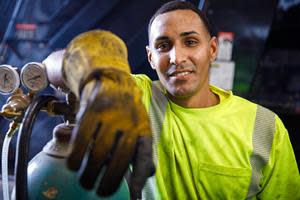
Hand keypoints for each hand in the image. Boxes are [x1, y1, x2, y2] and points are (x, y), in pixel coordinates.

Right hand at [66, 69, 153, 197]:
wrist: (110, 79)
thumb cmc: (125, 110)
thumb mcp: (139, 126)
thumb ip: (140, 150)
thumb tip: (143, 178)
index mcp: (143, 128)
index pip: (144, 156)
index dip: (139, 177)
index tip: (134, 195)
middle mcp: (130, 122)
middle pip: (119, 159)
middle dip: (109, 181)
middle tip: (100, 191)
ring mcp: (111, 115)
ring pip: (98, 151)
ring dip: (90, 172)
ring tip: (86, 182)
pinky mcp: (92, 110)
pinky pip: (82, 138)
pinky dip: (76, 155)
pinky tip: (73, 164)